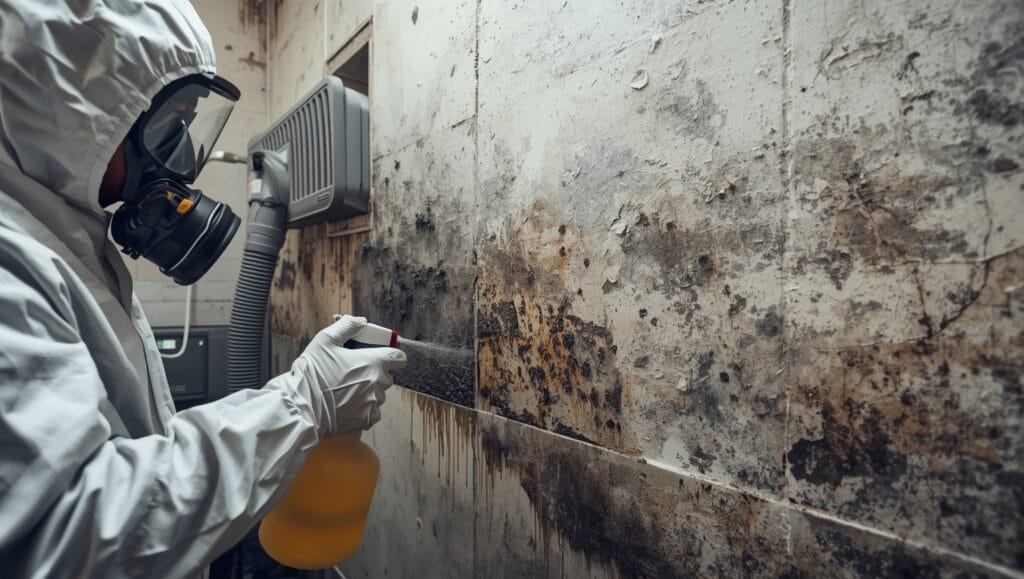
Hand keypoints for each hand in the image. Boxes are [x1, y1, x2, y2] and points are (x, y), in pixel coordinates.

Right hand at [279, 315, 406, 435]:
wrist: (302, 408)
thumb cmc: (312, 374)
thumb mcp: (325, 341)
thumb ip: (347, 327)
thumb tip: (360, 321)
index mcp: (373, 363)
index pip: (399, 357)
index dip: (393, 355)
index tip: (383, 355)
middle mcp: (378, 383)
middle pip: (387, 376)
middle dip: (374, 372)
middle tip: (353, 371)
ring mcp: (374, 403)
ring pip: (378, 394)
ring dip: (368, 390)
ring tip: (345, 388)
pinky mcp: (367, 420)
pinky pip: (372, 411)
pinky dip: (363, 407)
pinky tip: (345, 403)